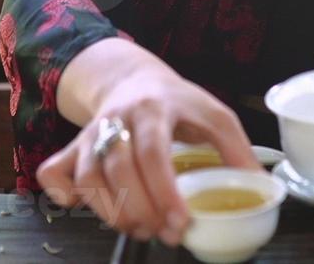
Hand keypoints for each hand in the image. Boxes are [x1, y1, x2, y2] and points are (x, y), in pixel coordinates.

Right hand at [37, 67, 259, 246]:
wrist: (134, 79)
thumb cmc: (178, 103)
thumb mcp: (215, 115)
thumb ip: (237, 149)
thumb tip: (258, 186)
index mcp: (155, 108)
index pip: (153, 151)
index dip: (164, 190)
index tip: (180, 221)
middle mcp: (117, 119)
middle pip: (118, 169)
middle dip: (141, 210)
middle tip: (165, 233)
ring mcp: (91, 133)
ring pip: (88, 177)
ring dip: (112, 212)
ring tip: (141, 228)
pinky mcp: (74, 147)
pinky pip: (54, 172)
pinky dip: (64, 194)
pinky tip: (86, 206)